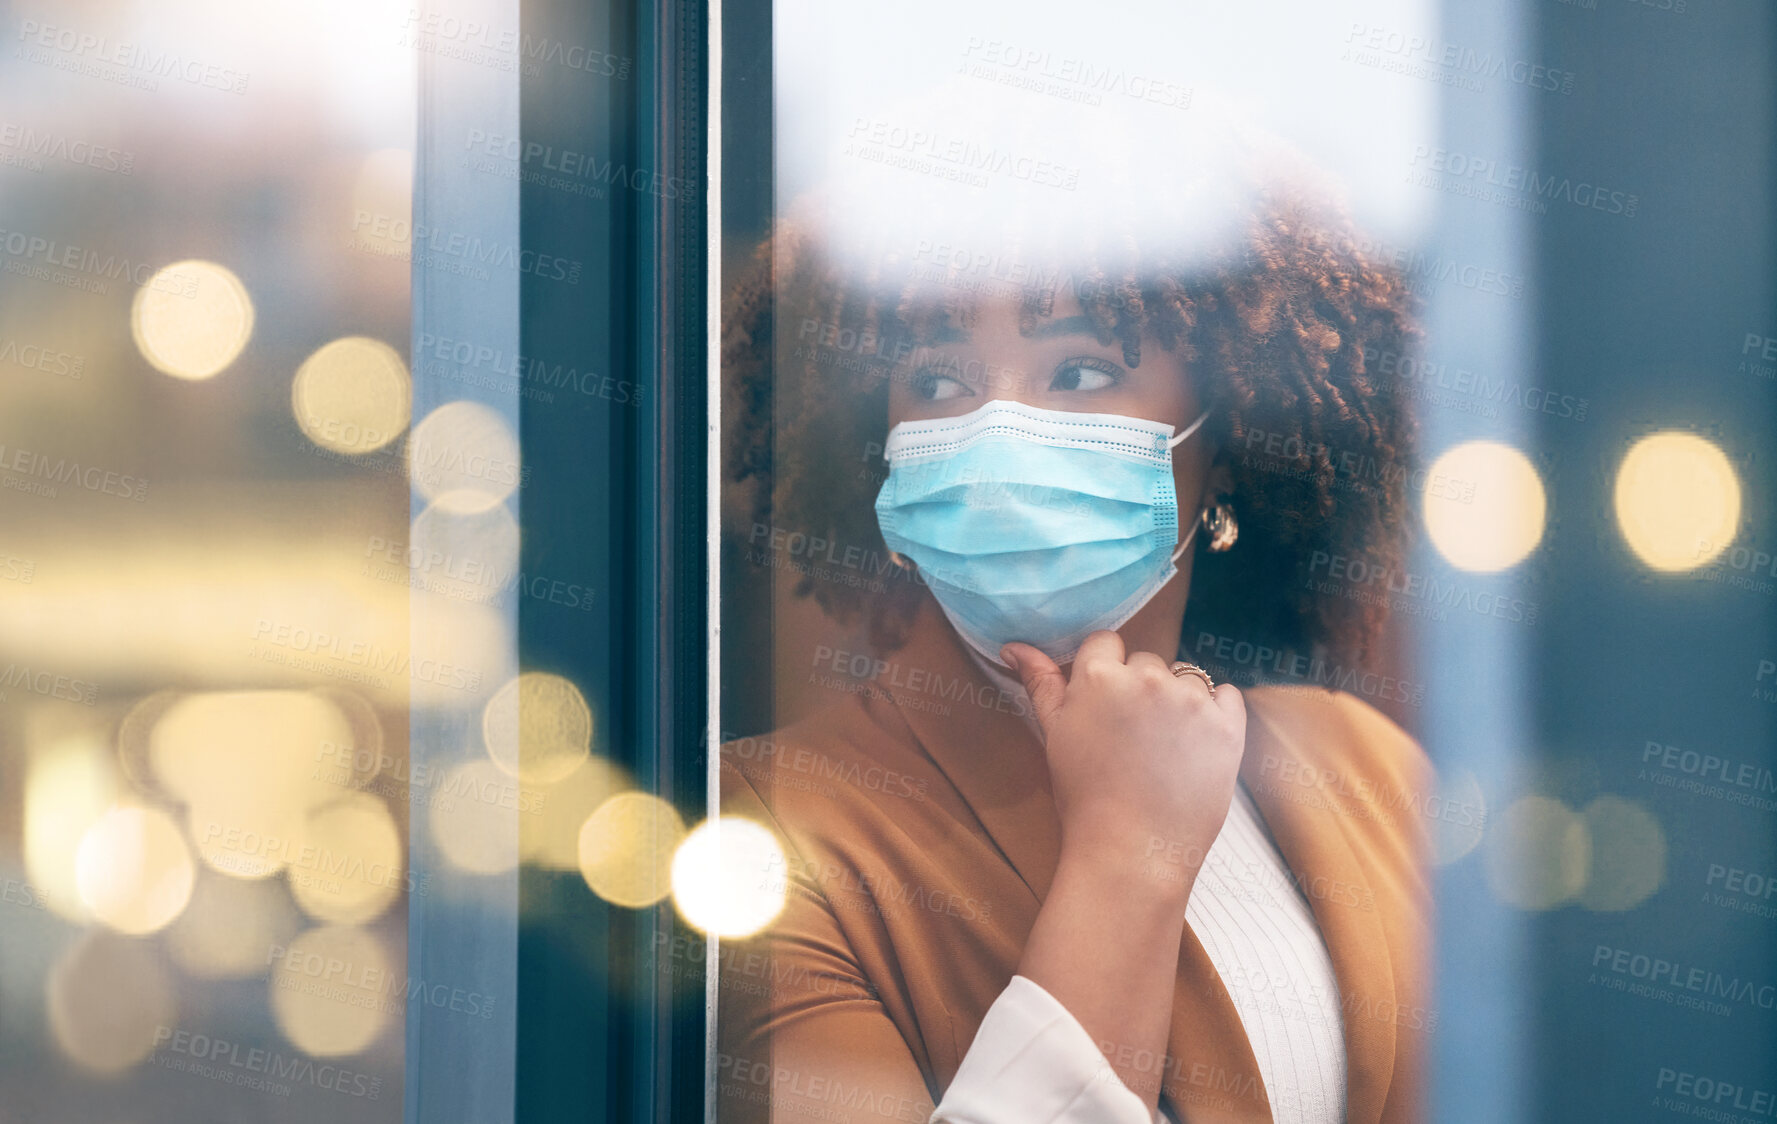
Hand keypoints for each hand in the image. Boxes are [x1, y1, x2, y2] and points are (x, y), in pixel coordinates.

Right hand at [1002, 631, 1245, 896]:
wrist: (1131, 852)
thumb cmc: (1084, 798)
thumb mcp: (1054, 735)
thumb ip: (1040, 683)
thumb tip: (1013, 647)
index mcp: (1099, 676)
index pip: (1106, 642)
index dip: (1105, 672)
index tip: (1106, 706)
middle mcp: (1147, 677)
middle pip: (1147, 661)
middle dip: (1141, 689)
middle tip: (1132, 736)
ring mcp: (1191, 700)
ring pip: (1186, 677)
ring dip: (1179, 700)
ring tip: (1165, 746)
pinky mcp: (1228, 725)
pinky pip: (1228, 695)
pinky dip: (1217, 712)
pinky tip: (1197, 743)